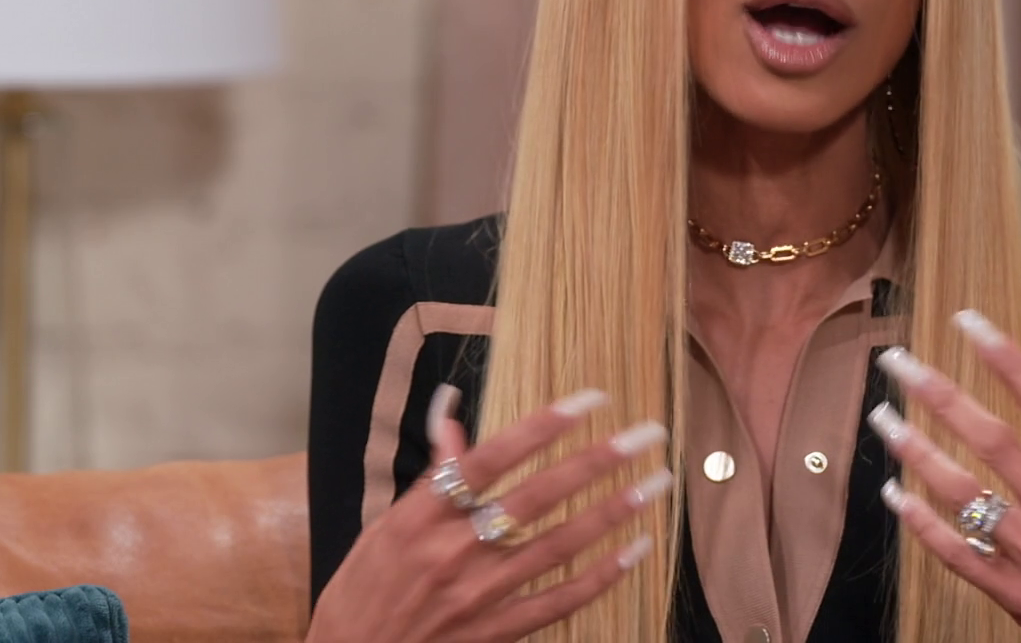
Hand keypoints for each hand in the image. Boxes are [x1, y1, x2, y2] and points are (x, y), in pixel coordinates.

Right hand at [307, 384, 671, 642]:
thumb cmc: (363, 588)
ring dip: (615, 512)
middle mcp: (455, 550)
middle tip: (646, 434)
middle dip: (599, 461)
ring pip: (561, 546)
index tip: (591, 400)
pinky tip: (637, 550)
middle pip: (538, 496)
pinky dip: (603, 576)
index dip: (544, 426)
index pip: (492, 457)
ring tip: (657, 483)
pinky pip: (561, 601)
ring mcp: (480, 594)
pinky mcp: (497, 631)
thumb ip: (432, 473)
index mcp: (422, 515)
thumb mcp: (385, 523)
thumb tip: (452, 414)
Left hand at [869, 312, 1020, 642]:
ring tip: (881, 419)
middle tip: (897, 361)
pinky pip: (959, 556)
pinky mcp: (1016, 594)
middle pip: (995, 441)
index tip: (970, 324)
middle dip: (941, 395)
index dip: (1010, 362)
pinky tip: (894, 496)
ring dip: (918, 453)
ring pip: (966, 493)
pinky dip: (924, 525)